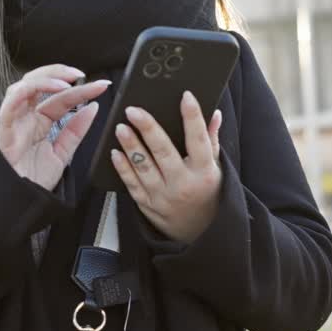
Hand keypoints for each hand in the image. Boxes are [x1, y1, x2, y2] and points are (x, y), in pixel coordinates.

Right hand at [0, 64, 110, 190]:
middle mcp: (26, 117)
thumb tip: (93, 107)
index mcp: (40, 121)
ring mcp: (14, 121)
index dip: (82, 90)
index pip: (62, 98)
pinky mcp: (3, 129)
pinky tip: (45, 89)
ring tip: (68, 81)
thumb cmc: (33, 179)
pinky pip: (9, 104)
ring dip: (46, 79)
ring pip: (24, 86)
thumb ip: (76, 130)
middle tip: (82, 75)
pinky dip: (26, 92)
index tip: (102, 86)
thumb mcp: (63, 153)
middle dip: (60, 73)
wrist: (18, 202)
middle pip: (40, 83)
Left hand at [111, 91, 222, 243]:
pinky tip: (115, 152)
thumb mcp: (216, 169)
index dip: (193, 117)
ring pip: (143, 168)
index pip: (198, 140)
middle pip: (164, 152)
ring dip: (130, 146)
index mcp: (204, 172)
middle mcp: (183, 184)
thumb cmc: (207, 194)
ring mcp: (163, 196)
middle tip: (133, 110)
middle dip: (148, 129)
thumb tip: (215, 113)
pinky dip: (123, 168)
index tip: (186, 96)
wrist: (198, 234)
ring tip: (120, 128)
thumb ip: (212, 141)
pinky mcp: (147, 205)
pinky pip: (132, 184)